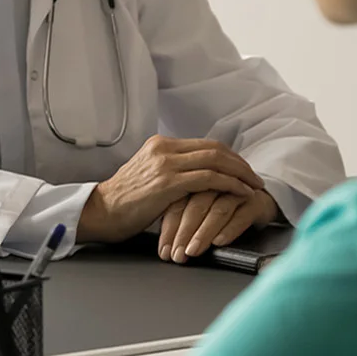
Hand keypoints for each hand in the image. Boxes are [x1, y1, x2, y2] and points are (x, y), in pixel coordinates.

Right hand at [77, 136, 264, 243]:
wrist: (100, 211)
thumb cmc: (123, 202)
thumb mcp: (147, 175)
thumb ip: (170, 170)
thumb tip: (194, 176)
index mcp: (160, 144)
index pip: (206, 144)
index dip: (230, 157)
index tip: (243, 170)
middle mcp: (164, 148)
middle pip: (216, 148)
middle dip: (241, 163)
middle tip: (256, 178)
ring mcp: (166, 164)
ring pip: (217, 160)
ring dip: (241, 174)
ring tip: (255, 187)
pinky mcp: (169, 182)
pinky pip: (210, 178)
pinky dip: (231, 185)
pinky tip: (241, 194)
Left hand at [156, 187, 277, 262]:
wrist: (259, 200)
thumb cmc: (222, 208)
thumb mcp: (199, 211)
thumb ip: (181, 221)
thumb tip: (164, 248)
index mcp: (196, 182)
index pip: (178, 204)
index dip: (169, 229)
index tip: (164, 251)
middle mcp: (216, 185)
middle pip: (196, 207)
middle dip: (184, 233)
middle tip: (177, 254)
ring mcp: (237, 192)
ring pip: (218, 211)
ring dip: (204, 233)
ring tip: (193, 251)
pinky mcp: (257, 201)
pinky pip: (242, 215)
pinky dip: (230, 229)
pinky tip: (219, 242)